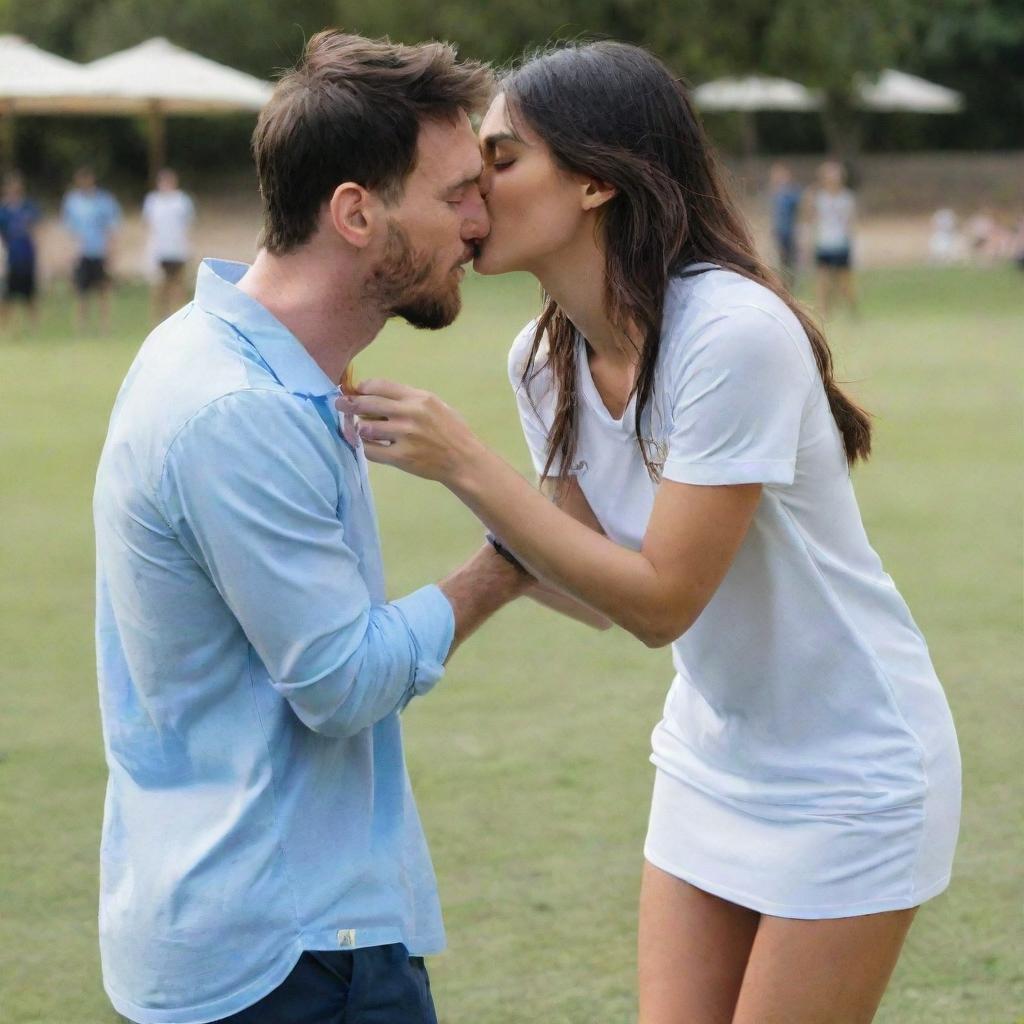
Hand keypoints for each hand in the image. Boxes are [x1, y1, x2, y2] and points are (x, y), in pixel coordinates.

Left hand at [337, 379, 485, 485]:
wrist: (464, 460)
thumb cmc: (452, 431)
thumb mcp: (435, 405)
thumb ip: (410, 399)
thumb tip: (379, 395)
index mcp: (418, 398)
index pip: (380, 386)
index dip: (363, 388)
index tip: (356, 391)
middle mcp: (409, 414)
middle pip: (367, 403)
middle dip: (349, 403)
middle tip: (340, 404)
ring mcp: (404, 436)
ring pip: (366, 427)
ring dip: (360, 428)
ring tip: (360, 429)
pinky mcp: (401, 457)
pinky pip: (371, 450)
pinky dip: (366, 447)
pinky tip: (369, 445)